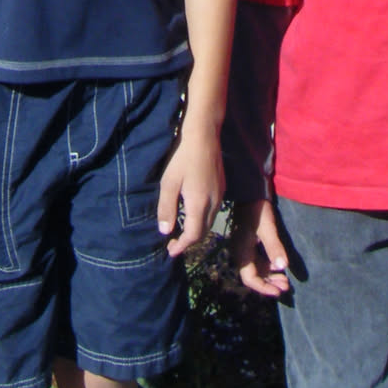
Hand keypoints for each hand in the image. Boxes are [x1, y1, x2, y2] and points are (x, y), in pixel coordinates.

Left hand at [157, 124, 223, 256]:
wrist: (204, 136)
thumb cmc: (183, 159)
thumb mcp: (169, 183)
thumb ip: (167, 209)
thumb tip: (165, 232)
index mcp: (199, 204)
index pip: (193, 235)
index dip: (182, 246)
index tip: (170, 251)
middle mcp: (213, 203)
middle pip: (203, 232)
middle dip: (189, 241)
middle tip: (173, 243)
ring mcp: (220, 195)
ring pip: (210, 222)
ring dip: (197, 231)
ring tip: (182, 230)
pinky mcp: (222, 187)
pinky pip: (214, 211)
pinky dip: (203, 219)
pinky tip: (193, 213)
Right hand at [229, 199, 289, 297]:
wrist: (249, 192)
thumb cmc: (258, 210)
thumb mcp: (267, 228)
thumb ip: (274, 247)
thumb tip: (283, 267)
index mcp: (241, 252)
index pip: (250, 279)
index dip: (264, 288)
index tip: (279, 292)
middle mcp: (241, 253)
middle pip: (254, 276)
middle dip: (270, 283)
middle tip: (286, 286)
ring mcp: (244, 248)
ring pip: (256, 269)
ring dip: (270, 275)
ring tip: (286, 280)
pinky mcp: (249, 242)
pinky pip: (257, 260)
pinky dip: (268, 266)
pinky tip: (278, 266)